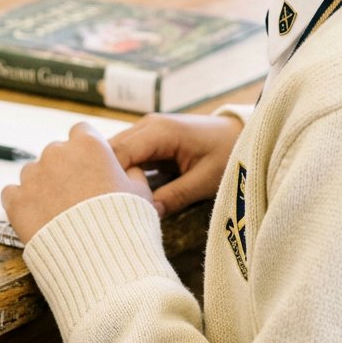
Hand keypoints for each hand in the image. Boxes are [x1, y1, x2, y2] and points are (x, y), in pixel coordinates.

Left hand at [2, 122, 156, 244]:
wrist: (101, 259)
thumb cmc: (124, 224)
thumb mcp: (142, 191)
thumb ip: (132, 172)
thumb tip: (129, 169)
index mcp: (89, 144)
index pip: (81, 132)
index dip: (85, 149)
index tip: (89, 166)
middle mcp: (58, 153)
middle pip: (56, 152)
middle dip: (63, 169)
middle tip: (75, 195)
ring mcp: (34, 176)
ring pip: (33, 172)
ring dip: (42, 186)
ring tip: (57, 212)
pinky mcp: (16, 201)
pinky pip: (12, 194)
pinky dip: (22, 203)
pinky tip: (38, 217)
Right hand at [110, 112, 243, 215]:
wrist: (240, 134)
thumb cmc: (227, 153)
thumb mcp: (205, 179)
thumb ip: (175, 196)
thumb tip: (145, 216)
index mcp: (159, 131)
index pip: (117, 153)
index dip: (106, 179)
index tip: (104, 207)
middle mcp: (147, 126)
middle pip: (109, 152)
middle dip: (104, 179)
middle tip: (102, 210)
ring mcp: (146, 132)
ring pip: (115, 156)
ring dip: (113, 178)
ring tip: (109, 206)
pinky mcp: (149, 143)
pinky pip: (127, 158)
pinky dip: (123, 176)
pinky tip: (123, 198)